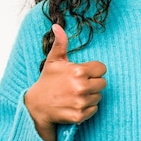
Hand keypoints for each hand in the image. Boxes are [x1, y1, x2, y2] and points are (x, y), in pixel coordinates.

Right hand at [24, 24, 106, 140]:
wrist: (36, 106)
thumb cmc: (47, 81)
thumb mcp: (53, 61)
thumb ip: (60, 43)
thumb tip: (57, 26)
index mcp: (78, 71)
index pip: (102, 69)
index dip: (94, 70)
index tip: (84, 73)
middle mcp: (81, 87)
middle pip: (103, 83)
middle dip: (93, 83)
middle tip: (79, 84)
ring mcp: (81, 102)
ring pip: (99, 96)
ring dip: (90, 96)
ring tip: (76, 94)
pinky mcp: (80, 115)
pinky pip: (94, 109)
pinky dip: (87, 108)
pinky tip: (75, 104)